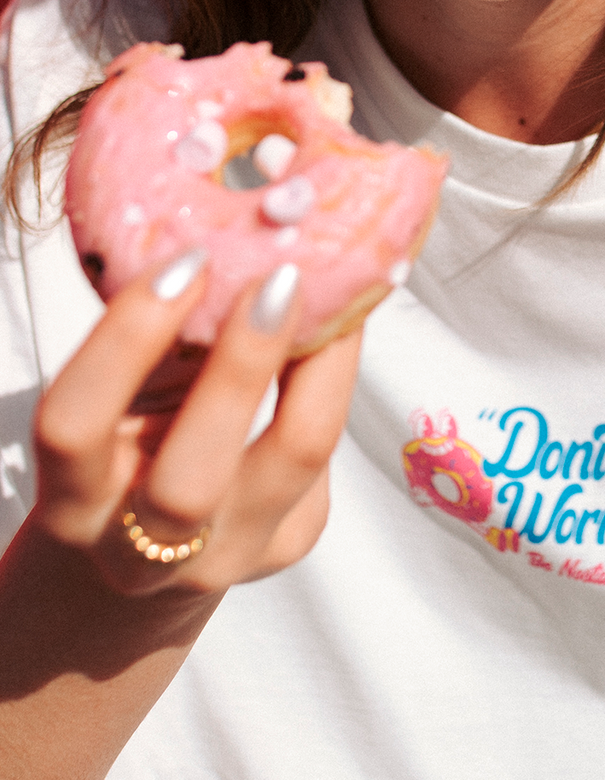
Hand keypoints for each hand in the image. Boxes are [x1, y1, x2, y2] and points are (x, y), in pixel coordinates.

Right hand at [31, 258, 360, 596]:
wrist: (147, 552)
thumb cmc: (127, 442)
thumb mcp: (120, 400)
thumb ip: (155, 344)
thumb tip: (229, 236)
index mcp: (76, 499)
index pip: (75, 426)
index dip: (125, 339)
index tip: (186, 261)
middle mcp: (142, 554)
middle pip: (189, 482)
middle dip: (240, 369)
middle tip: (279, 278)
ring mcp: (226, 557)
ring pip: (291, 459)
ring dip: (321, 362)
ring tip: (340, 290)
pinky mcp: (288, 544)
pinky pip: (322, 452)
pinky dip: (332, 379)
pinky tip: (335, 332)